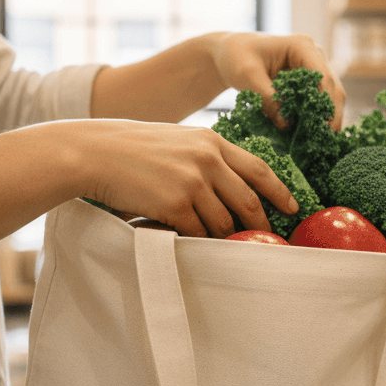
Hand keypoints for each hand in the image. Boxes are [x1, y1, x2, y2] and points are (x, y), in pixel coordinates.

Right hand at [79, 120, 297, 237]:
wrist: (93, 152)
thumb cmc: (134, 148)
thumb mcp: (179, 140)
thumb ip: (208, 157)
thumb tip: (235, 186)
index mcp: (212, 141)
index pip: (259, 169)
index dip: (280, 191)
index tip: (292, 207)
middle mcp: (207, 160)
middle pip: (248, 200)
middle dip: (260, 224)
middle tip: (266, 238)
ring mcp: (192, 182)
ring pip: (223, 222)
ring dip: (225, 237)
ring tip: (224, 244)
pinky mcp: (174, 204)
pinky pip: (198, 232)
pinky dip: (198, 240)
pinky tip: (195, 242)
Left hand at [208, 32, 345, 130]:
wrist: (229, 54)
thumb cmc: (236, 57)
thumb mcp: (248, 76)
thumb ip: (267, 98)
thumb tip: (287, 125)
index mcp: (302, 45)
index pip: (322, 76)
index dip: (326, 101)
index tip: (325, 125)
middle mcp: (313, 54)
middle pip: (332, 86)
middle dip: (331, 113)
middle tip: (328, 138)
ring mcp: (313, 67)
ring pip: (330, 95)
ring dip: (327, 116)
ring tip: (323, 140)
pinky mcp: (308, 81)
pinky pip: (318, 100)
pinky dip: (316, 116)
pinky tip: (314, 134)